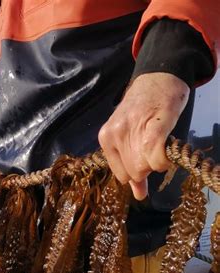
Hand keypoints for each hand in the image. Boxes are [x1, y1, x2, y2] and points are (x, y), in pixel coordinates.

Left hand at [98, 72, 189, 200]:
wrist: (159, 76)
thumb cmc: (144, 107)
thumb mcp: (129, 135)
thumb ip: (130, 166)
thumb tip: (138, 195)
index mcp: (105, 137)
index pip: (121, 175)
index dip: (135, 171)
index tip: (144, 156)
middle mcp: (115, 134)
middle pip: (134, 173)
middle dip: (147, 167)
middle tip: (154, 148)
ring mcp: (132, 130)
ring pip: (145, 169)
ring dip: (157, 163)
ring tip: (160, 143)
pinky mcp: (154, 127)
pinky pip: (156, 159)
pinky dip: (163, 161)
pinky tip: (166, 152)